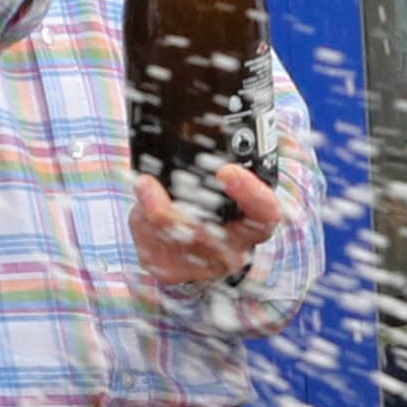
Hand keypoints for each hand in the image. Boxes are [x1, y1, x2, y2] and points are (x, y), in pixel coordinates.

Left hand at [134, 161, 280, 289]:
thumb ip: (217, 164)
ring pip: (175, 242)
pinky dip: (142, 225)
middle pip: (207, 235)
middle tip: (150, 181)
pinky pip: (152, 250)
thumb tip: (197, 135)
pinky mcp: (174, 271)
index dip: (250, 194)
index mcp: (256, 225)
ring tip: (143, 185)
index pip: (265, 213)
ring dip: (153, 211)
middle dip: (174, 209)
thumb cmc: (220, 206)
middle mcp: (234, 250)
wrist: (207, 244)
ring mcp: (203, 265)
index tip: (227, 171)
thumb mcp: (227, 186)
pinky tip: (141, 207)